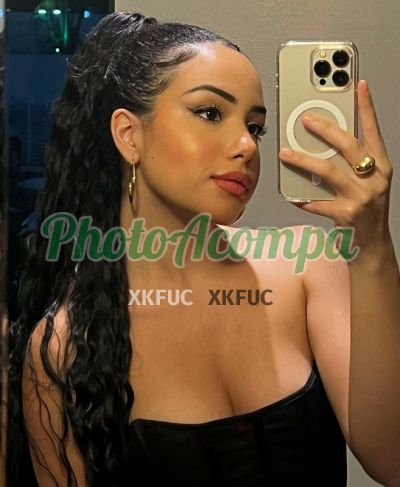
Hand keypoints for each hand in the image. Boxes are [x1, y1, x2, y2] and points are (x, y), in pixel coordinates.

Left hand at [279, 80, 392, 250]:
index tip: (359, 85)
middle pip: (348, 146)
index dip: (367, 107)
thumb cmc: (366, 209)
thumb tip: (324, 142)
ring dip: (303, 161)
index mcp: (382, 166)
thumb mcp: (368, 182)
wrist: (372, 245)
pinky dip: (302, 198)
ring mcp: (361, 197)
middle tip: (306, 119)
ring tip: (285, 153)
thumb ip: (352, 163)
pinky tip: (291, 195)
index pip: (373, 131)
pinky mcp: (346, 214)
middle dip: (326, 130)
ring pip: (328, 171)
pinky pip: (317, 202)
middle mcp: (375, 179)